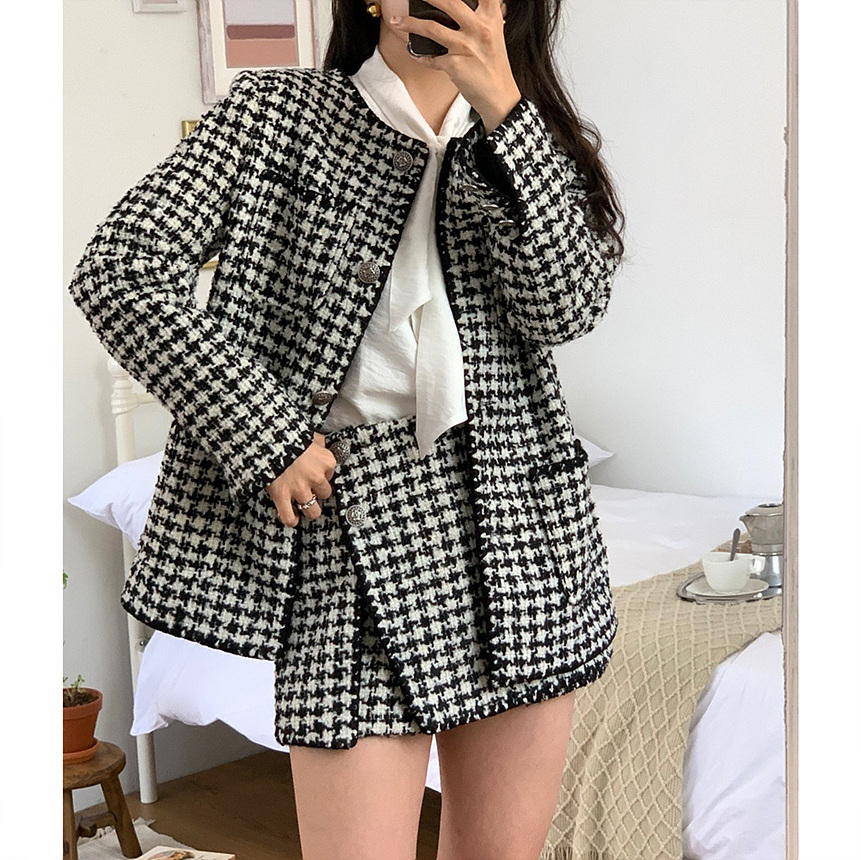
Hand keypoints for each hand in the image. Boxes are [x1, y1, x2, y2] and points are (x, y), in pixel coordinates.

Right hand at [267, 432, 337, 527]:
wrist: (266, 437)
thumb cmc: (287, 434)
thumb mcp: (308, 433)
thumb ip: (317, 441)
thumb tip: (321, 444)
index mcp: (326, 461)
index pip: (330, 474)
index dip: (321, 473)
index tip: (313, 470)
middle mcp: (316, 477)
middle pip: (325, 493)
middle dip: (316, 491)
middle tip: (306, 486)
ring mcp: (300, 489)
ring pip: (313, 511)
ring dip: (309, 509)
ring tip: (303, 506)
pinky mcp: (282, 496)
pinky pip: (289, 517)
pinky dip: (291, 520)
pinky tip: (293, 517)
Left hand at [389, 0, 519, 132]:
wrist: (498, 95)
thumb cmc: (494, 65)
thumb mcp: (495, 33)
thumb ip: (484, 15)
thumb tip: (475, 2)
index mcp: (490, 17)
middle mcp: (479, 28)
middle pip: (449, 2)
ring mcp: (466, 47)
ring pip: (431, 28)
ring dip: (409, 24)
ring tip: (396, 21)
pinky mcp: (455, 65)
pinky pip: (430, 58)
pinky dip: (418, 55)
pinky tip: (413, 52)